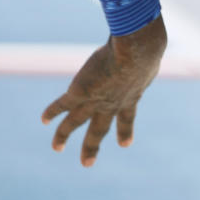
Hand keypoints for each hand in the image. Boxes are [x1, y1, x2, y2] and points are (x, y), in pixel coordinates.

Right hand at [41, 14, 166, 165]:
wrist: (138, 53)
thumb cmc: (148, 48)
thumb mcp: (151, 53)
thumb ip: (150, 51)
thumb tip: (155, 35)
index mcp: (131, 95)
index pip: (127, 116)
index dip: (125, 131)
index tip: (125, 143)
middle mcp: (112, 104)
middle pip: (99, 131)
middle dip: (92, 147)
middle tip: (87, 164)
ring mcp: (95, 101)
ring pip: (75, 123)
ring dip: (63, 136)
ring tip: (57, 148)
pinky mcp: (79, 93)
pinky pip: (61, 106)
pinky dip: (52, 112)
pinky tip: (44, 119)